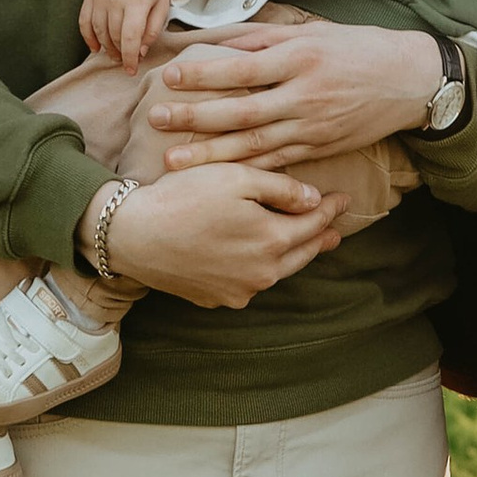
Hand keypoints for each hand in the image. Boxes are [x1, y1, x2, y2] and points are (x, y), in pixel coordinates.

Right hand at [79, 0, 177, 67]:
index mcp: (136, 1)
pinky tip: (95, 46)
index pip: (129, 39)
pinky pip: (84, 19)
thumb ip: (152, 31)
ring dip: (105, 46)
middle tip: (125, 61)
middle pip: (112, 36)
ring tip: (114, 54)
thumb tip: (138, 52)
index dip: (129, 59)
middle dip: (119, 53)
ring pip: (97, 30)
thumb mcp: (163, 7)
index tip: (131, 70)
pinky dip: (87, 36)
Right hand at [103, 165, 343, 309]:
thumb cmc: (183, 198)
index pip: (315, 224)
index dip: (331, 209)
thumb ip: (281, 188)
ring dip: (291, 256)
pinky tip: (256, 259)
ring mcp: (238, 292)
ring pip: (276, 272)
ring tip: (303, 244)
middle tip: (334, 230)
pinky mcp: (214, 299)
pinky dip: (258, 269)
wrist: (132, 235)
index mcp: (272, 241)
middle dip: (320, 238)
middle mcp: (261, 274)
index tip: (344, 199)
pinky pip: (247, 283)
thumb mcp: (236, 177)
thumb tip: (313, 200)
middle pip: (301, 254)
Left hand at [147, 20, 440, 168]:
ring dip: (210, 154)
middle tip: (156, 119)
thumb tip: (218, 42)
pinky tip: (217, 177)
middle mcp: (305, 95)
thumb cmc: (358, 48)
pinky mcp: (319, 148)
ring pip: (254, 145)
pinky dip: (245, 172)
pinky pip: (276, 163)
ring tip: (172, 161)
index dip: (204, 75)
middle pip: (241, 111)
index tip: (170, 77)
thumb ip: (265, 39)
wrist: (410, 81)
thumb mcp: (313, 31)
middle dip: (195, 117)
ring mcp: (313, 126)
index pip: (243, 69)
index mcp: (301, 58)